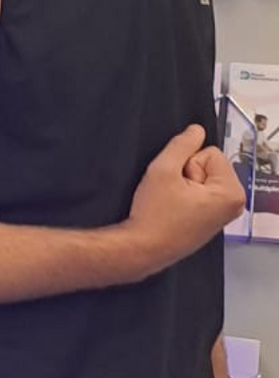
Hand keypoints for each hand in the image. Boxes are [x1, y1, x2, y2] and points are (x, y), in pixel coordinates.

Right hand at [126, 125, 245, 272]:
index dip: (187, 163)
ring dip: (183, 185)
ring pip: (201, 179)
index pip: (210, 152)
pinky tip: (173, 209)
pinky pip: (198, 194)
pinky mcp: (210, 220)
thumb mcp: (163, 170)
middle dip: (186, 174)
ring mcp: (222, 214)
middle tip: (172, 193)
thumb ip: (182, 144)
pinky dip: (184, 197)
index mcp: (231, 192)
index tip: (177, 184)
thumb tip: (195, 130)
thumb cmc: (154, 215)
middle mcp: (234, 204)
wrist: (143, 246)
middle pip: (208, 165)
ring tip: (171, 201)